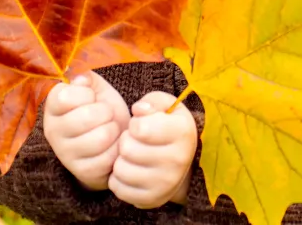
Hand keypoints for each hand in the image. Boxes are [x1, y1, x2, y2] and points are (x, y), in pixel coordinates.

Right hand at [43, 72, 131, 190]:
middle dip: (105, 112)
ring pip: (101, 138)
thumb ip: (87, 78)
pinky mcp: (82, 171)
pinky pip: (108, 158)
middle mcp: (52, 132)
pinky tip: (112, 145)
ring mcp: (66, 154)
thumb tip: (81, 81)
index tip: (90, 98)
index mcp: (52, 107)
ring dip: (113, 130)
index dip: (87, 94)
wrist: (111, 137)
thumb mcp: (95, 87)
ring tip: (110, 129)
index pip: (66, 97)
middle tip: (105, 115)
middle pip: (88, 116)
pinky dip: (117, 149)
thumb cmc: (101, 108)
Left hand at [108, 91, 198, 208]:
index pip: (140, 128)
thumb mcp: (166, 106)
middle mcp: (177, 160)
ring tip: (132, 156)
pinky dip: (118, 178)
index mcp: (182, 132)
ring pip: (120, 170)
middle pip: (127, 149)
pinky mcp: (152, 199)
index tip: (142, 126)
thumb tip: (138, 110)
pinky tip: (131, 170)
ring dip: (121, 160)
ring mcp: (165, 183)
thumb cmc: (169, 127)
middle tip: (135, 141)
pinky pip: (118, 188)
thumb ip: (151, 101)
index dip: (134, 124)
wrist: (183, 162)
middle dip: (126, 141)